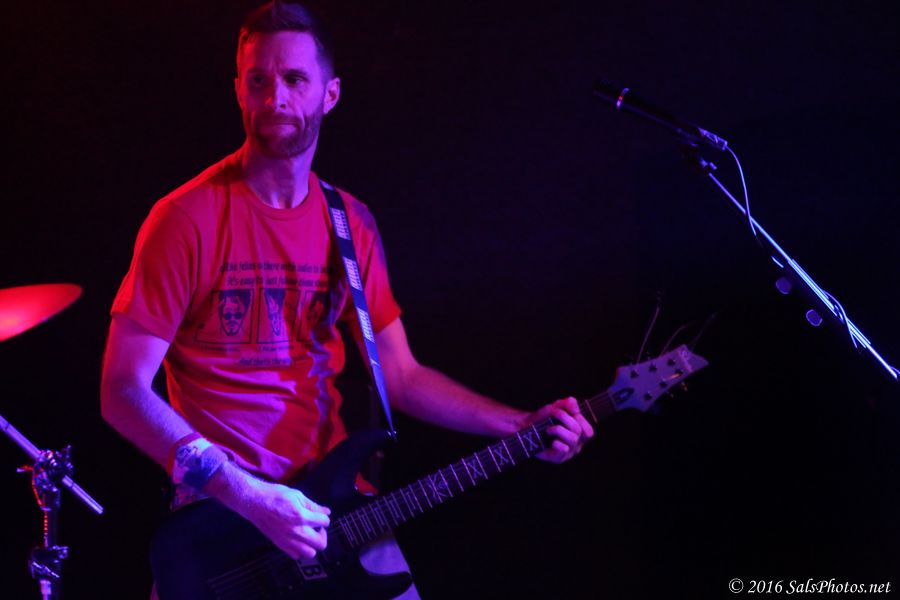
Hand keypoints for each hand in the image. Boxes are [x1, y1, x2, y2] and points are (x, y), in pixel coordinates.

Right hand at [208, 464, 331, 559]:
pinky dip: (300, 549)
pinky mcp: (280, 544)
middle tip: (317, 527)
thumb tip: (326, 512)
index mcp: (301, 516)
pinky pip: (296, 555)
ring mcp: (288, 540)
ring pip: (310, 553)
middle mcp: (296, 532)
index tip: (320, 516)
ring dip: (312, 544)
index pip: (324, 522)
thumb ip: (313, 505)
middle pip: (321, 543)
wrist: (254, 502)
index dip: (324, 518)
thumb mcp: (297, 495)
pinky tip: (298, 539)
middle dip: (323, 534)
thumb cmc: (274, 495)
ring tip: (308, 534)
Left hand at [520, 397, 593, 463]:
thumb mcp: (556, 407)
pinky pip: (564, 449)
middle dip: (565, 418)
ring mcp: (569, 453)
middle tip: (553, 414)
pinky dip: (556, 441)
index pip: (588, 432)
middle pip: (579, 431)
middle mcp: (576, 445)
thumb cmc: (544, 418)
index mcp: (580, 435)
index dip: (580, 419)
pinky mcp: (559, 458)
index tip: (568, 412)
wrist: (526, 427)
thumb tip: (574, 404)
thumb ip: (567, 404)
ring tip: (549, 429)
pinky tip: (549, 440)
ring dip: (558, 429)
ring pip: (573, 439)